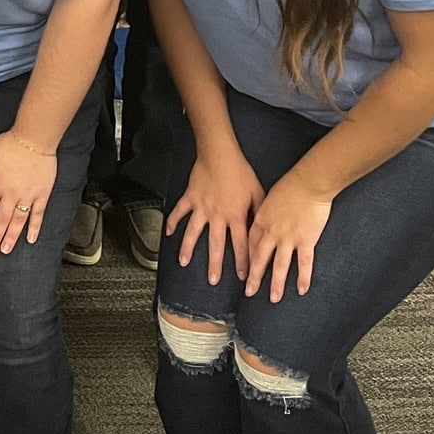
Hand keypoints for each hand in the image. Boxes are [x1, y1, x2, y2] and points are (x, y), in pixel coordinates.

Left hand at [0, 130, 58, 256]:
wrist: (34, 138)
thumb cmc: (9, 143)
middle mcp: (11, 194)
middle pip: (1, 221)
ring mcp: (28, 196)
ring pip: (18, 222)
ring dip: (11, 237)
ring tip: (6, 250)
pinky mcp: (42, 194)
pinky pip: (38, 215)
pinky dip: (34, 228)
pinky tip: (30, 240)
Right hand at [166, 145, 264, 286]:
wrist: (220, 154)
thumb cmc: (240, 171)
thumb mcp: (258, 192)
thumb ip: (260, 212)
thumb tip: (265, 229)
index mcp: (236, 215)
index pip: (240, 244)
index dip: (242, 262)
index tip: (243, 277)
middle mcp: (217, 215)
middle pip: (215, 244)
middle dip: (214, 264)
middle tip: (212, 279)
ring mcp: (201, 207)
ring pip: (193, 232)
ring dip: (188, 248)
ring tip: (184, 262)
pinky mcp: (190, 198)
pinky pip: (179, 212)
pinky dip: (173, 221)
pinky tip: (169, 232)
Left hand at [243, 174, 332, 302]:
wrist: (308, 183)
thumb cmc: (289, 186)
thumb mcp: (268, 198)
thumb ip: (264, 213)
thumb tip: (261, 221)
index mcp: (260, 221)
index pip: (250, 244)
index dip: (248, 259)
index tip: (246, 270)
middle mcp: (271, 233)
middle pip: (260, 259)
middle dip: (254, 277)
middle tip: (250, 292)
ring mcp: (288, 239)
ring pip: (280, 266)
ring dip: (276, 284)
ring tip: (273, 298)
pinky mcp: (306, 241)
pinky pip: (304, 263)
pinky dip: (303, 278)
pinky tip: (302, 290)